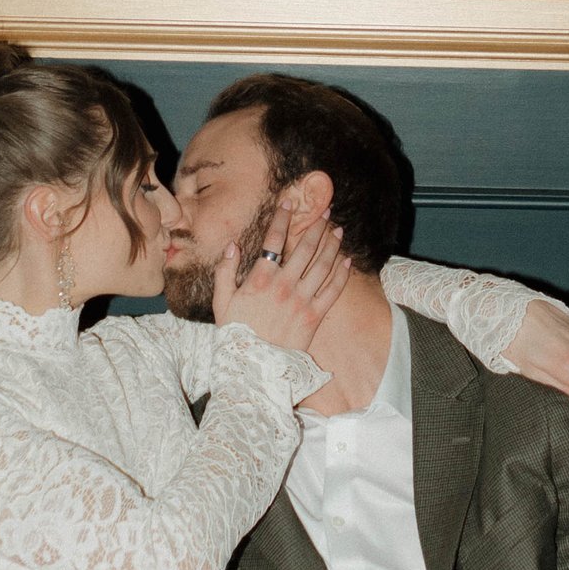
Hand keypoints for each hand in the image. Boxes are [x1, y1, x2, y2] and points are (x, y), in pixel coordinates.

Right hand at [215, 201, 350, 357]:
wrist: (254, 368)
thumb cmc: (235, 335)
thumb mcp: (221, 303)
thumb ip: (224, 272)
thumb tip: (231, 246)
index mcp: (260, 278)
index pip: (273, 239)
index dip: (282, 217)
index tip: (289, 201)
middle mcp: (284, 285)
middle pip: (304, 247)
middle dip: (316, 225)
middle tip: (325, 210)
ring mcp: (302, 300)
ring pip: (322, 264)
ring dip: (332, 244)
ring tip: (338, 229)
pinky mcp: (315, 317)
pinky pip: (333, 290)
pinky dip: (342, 273)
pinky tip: (347, 260)